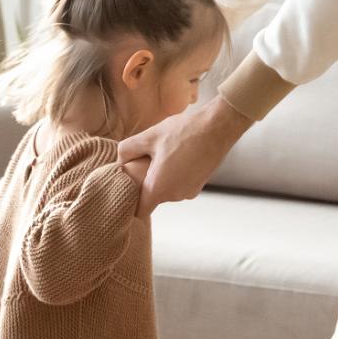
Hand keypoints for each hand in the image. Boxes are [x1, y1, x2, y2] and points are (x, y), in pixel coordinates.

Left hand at [110, 96, 251, 213]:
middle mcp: (175, 196)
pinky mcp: (199, 185)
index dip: (131, 202)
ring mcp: (189, 192)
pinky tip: (178, 155)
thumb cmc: (183, 131)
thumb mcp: (149, 136)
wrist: (218, 127)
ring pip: (166, 190)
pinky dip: (175, 175)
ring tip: (164, 154)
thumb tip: (119, 161)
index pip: (139, 211)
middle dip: (146, 182)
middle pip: (152, 198)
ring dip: (161, 177)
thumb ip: (127, 150)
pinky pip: (179, 184)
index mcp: (159, 188)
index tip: (129, 186)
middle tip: (145, 160)